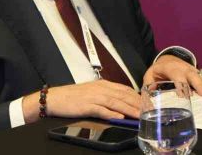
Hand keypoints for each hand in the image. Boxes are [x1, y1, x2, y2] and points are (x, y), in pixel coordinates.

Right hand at [23, 80, 139, 122]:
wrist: (54, 98)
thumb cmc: (73, 96)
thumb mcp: (93, 91)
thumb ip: (107, 95)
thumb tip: (121, 102)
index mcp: (104, 84)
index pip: (125, 90)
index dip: (137, 97)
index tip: (147, 103)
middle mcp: (101, 89)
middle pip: (123, 96)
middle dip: (137, 104)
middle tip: (148, 111)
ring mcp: (94, 97)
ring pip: (115, 103)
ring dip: (128, 109)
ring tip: (138, 115)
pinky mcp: (86, 106)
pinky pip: (101, 110)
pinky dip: (111, 113)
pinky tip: (119, 117)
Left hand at [143, 55, 201, 95]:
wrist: (168, 59)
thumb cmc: (158, 71)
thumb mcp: (149, 76)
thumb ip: (148, 86)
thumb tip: (147, 102)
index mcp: (170, 67)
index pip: (176, 74)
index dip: (180, 83)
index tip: (184, 95)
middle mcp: (183, 67)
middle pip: (191, 74)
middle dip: (199, 83)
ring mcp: (192, 69)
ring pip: (200, 75)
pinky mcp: (197, 73)